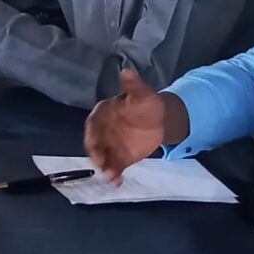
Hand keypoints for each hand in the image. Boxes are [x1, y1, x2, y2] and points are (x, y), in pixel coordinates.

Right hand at [84, 69, 187, 184]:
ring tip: (111, 175)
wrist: (159, 120)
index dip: (93, 133)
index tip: (94, 141)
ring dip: (106, 167)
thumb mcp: (143, 93)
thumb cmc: (146, 104)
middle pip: (95, 144)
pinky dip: (115, 175)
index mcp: (103, 114)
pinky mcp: (120, 158)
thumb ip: (133, 85)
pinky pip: (115, 167)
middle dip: (96, 154)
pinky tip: (118, 182)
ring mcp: (111, 147)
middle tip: (101, 162)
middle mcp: (103, 132)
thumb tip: (127, 71)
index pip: (93, 124)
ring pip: (104, 158)